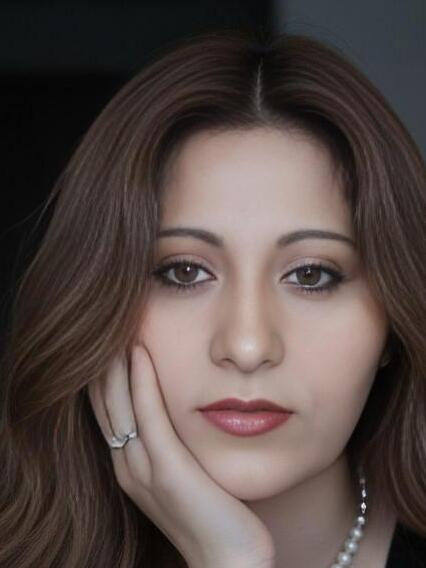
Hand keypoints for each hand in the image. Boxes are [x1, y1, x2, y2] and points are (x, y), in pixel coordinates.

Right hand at [88, 343, 275, 567]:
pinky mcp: (167, 470)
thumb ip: (171, 443)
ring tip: (115, 328)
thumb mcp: (184, 472)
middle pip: (103, 403)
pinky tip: (140, 353)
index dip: (103, 374)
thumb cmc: (214, 512)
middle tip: (104, 325)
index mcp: (129, 465)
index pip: (107, 409)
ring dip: (114, 365)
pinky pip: (148, 417)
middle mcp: (127, 465)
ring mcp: (143, 469)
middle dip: (101, 363)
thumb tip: (177, 408)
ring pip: (117, 405)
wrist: (229, 558)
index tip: (107, 339)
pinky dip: (141, 382)